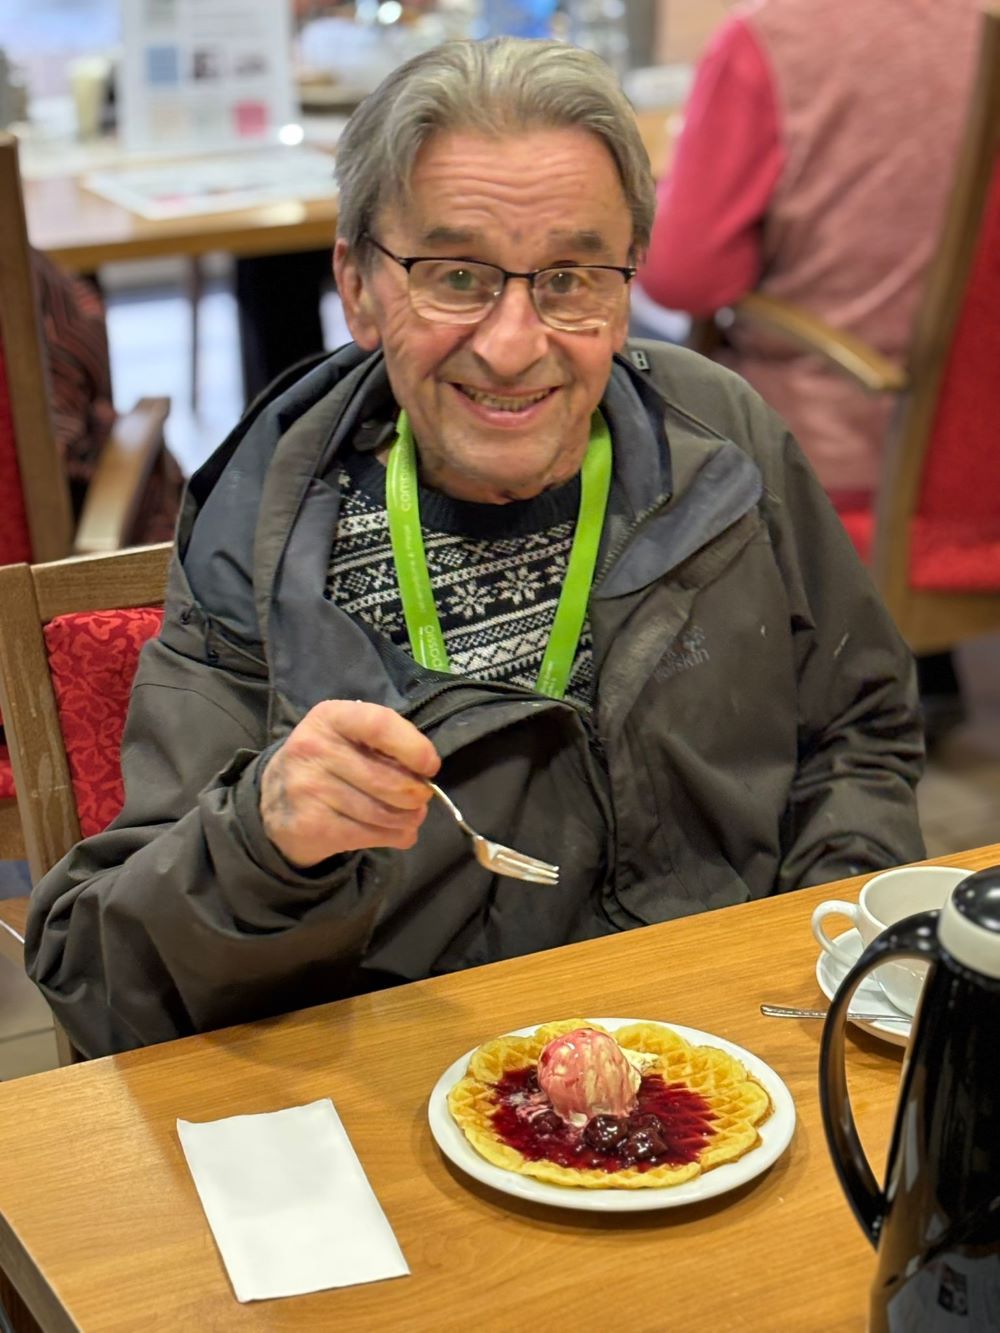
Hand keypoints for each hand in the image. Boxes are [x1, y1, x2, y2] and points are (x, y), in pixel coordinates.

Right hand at [260, 700, 439, 867]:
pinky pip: (369, 835)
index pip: (379, 725)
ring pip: (382, 812)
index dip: (413, 747)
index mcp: (330, 717)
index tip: (430, 766)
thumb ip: (384, 745)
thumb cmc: (328, 762)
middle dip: (416, 794)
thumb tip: (426, 774)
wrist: (274, 801)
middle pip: (387, 779)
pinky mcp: (311, 825)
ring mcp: (308, 789)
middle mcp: (313, 749)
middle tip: (421, 797)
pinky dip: (395, 837)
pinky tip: (396, 832)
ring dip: (409, 819)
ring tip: (411, 816)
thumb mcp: (347, 737)